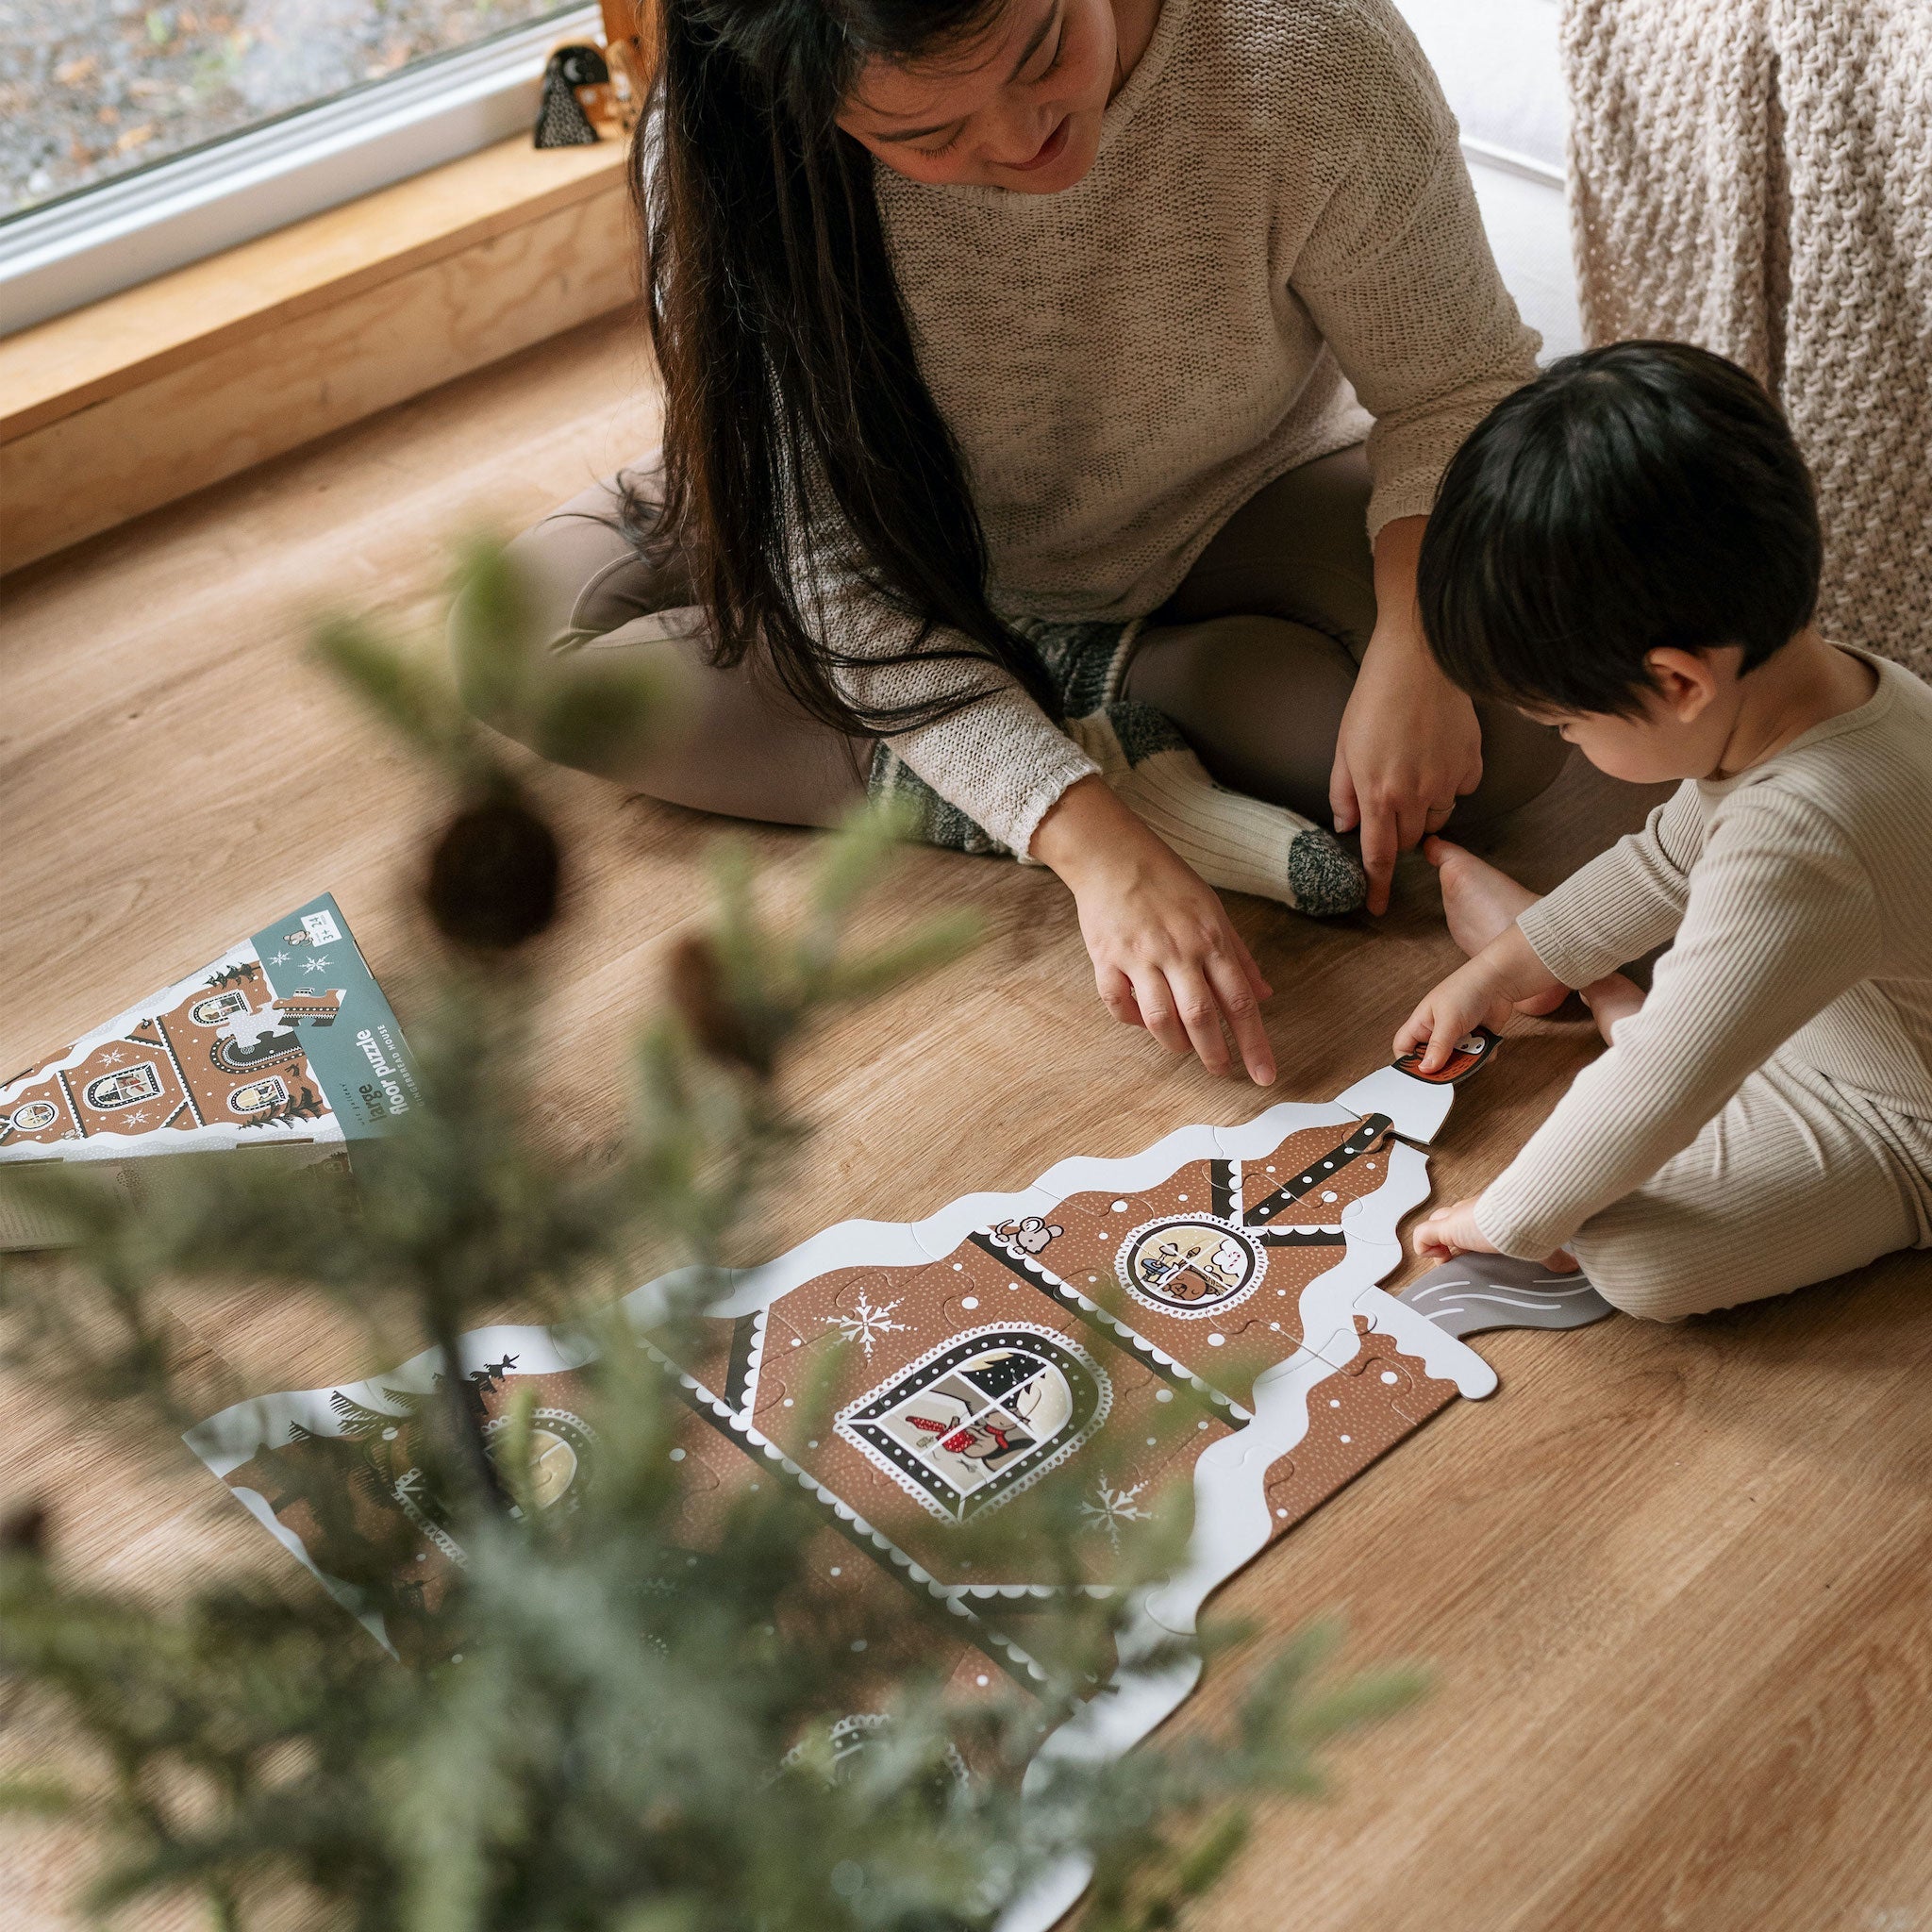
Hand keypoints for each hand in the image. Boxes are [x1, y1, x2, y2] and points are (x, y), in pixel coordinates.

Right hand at [1032, 776, 1277, 1084]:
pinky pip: (1118, 1004)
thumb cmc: (1168, 880)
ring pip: (1160, 1018)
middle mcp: (1178, 951)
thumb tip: (1265, 993)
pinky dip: (1131, 1020)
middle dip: (1215, 1054)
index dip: (1254, 1043)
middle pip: (1201, 1017)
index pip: (1240, 1001)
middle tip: (1222, 1071)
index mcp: (1211, 939)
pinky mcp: (1105, 958)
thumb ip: (1240, 955)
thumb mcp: (1214, 911)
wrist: (1112, 853)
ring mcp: (1140, 956)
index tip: (1264, 1074)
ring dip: (1175, 1043)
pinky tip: (1142, 1019)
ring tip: (1184, 1047)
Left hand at [1330, 516, 1483, 914]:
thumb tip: (1345, 826)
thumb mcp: (1343, 747)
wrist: (1419, 658)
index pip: (1378, 856)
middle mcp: (1416, 795)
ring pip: (1438, 818)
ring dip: (1423, 812)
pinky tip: (1437, 757)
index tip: (1377, 907)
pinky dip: (1449, 784)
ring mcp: (1448, 780)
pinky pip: (1462, 789)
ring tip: (1410, 778)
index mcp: (1378, 795)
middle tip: (1388, 813)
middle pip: (1409, 841)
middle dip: (1397, 839)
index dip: (1378, 885)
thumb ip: (1343, 792)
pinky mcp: (1472, 761)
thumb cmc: (1374, 698)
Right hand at [1394, 923, 1563, 1073]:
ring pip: (1456, 1061)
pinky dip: (1482, 1054)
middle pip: (1431, 1060)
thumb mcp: (1449, 1021)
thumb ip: (1438, 1047)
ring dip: (1466, 1058)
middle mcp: (1437, 1032)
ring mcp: (1457, 1036)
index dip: (1408, 1063)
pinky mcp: (1476, 1039)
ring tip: (1474, 1045)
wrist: (1501, 980)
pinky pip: (1475, 1058)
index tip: (1421, 1074)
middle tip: (1452, 1067)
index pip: (1403, 1048)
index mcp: (1421, 1023)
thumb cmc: (1467, 989)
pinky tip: (1485, 1041)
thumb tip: (1426, 1069)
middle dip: (1443, 1065)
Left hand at [1412, 1194, 1581, 1273]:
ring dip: (1438, 1243)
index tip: (1474, 1252)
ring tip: (1448, 1261)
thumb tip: (1572, 1265)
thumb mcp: (1541, 1240)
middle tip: (1459, 1258)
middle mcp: (1470, 1210)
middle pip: (1447, 1217)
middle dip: (1450, 1238)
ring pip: (1434, 1224)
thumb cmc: (1532, 1219)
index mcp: (1490, 1211)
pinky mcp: (1446, 1229)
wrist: (1524, 1213)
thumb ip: (1553, 1254)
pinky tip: (1441, 1260)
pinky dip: (1425, 1250)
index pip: (1470, 1216)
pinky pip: (1422, 1237)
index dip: (1467, 1234)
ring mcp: (1455, 1218)